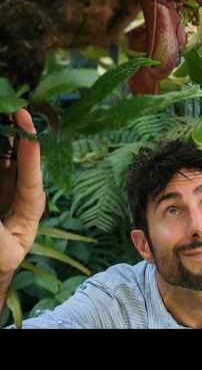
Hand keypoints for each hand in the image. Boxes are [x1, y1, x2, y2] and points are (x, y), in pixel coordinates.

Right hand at [0, 109, 44, 275]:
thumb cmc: (2, 261)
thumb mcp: (2, 252)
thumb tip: (0, 208)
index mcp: (30, 208)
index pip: (30, 175)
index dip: (29, 149)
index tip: (25, 122)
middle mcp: (19, 190)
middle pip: (19, 158)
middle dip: (17, 133)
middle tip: (12, 107)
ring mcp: (4, 185)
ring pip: (4, 155)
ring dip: (3, 136)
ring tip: (4, 112)